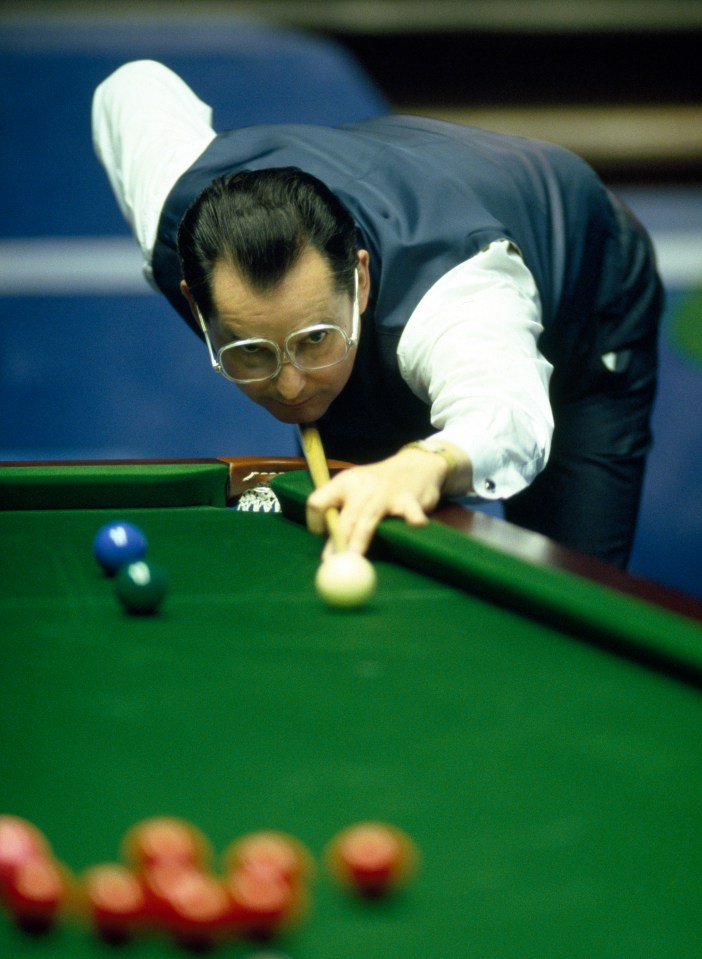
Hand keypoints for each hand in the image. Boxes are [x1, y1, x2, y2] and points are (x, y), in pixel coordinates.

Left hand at [306, 445, 468, 558]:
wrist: (414, 465)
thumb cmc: (377, 484)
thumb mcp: (354, 486)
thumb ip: (339, 508)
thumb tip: (322, 540)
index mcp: (343, 482)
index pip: (317, 502)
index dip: (314, 523)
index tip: (320, 538)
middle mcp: (361, 486)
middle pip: (344, 518)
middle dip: (337, 542)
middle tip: (333, 563)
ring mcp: (385, 492)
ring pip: (368, 520)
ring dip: (359, 541)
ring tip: (354, 560)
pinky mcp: (408, 499)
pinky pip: (409, 511)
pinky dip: (413, 518)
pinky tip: (415, 525)